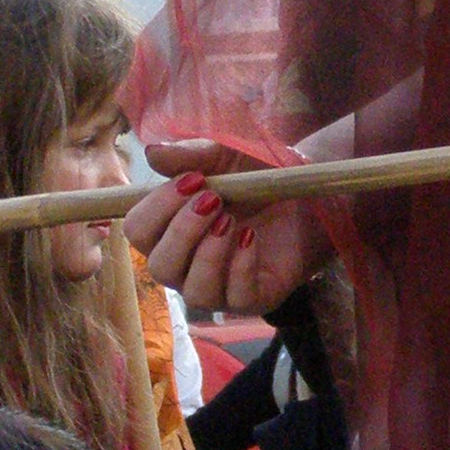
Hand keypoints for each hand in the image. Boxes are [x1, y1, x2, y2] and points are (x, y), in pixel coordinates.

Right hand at [125, 140, 328, 314]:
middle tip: (213, 198)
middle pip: (159, 266)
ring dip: (208, 253)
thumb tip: (152, 151)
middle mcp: (187, 265)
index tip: (191, 180)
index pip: (138, 232)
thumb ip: (191, 153)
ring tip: (231, 219)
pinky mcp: (254, 299)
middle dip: (182, 231)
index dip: (155, 208)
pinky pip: (235, 297)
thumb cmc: (259, 176)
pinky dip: (239, 266)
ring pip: (193, 291)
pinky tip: (250, 237)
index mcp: (170, 230)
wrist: (311, 193)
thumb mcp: (227, 155)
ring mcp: (220, 287)